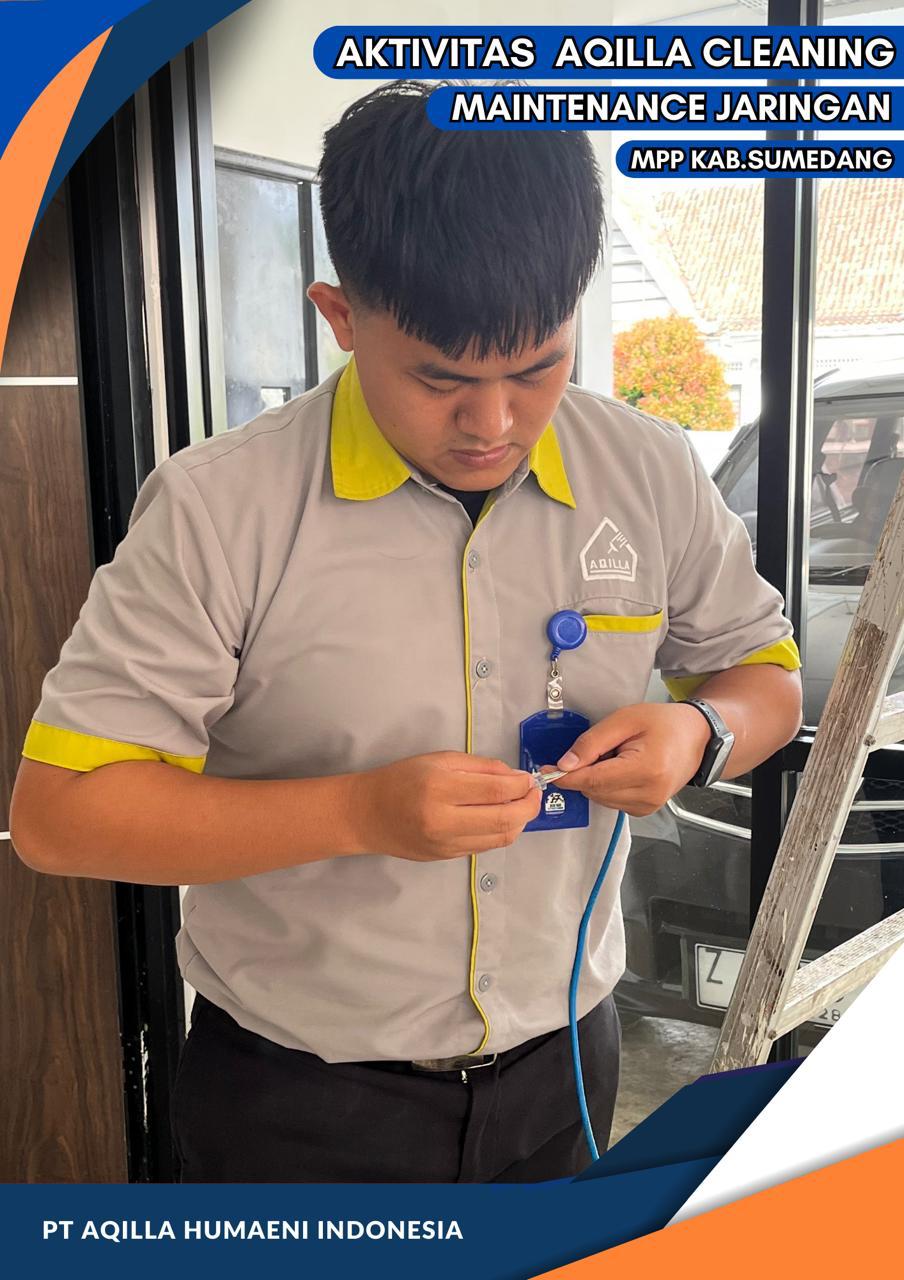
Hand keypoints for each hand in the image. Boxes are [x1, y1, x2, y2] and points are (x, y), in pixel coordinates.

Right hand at [351, 752, 541, 860]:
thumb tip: (515, 777)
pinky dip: (501, 832)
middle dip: (529, 806)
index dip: (521, 785)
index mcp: (440, 788)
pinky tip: (500, 817)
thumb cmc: (401, 779)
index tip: (529, 778)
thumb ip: (479, 767)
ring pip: (500, 838)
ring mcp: (446, 844)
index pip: (495, 789)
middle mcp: (444, 820)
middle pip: (505, 819)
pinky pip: (485, 846)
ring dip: (519, 822)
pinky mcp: (447, 857)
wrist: (366, 814)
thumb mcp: (439, 760)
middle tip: (535, 794)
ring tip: (520, 805)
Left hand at [549, 704, 711, 816]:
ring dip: (596, 779)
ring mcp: (648, 807)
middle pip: (594, 791)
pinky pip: (611, 801)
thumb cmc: (663, 723)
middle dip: (584, 772)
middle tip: (600, 748)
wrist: (697, 737)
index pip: (594, 781)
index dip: (566, 777)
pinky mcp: (644, 811)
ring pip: (600, 798)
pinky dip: (607, 786)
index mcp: (646, 770)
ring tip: (617, 756)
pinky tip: (621, 768)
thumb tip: (565, 764)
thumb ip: (592, 742)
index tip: (545, 770)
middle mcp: (648, 795)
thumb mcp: (625, 720)